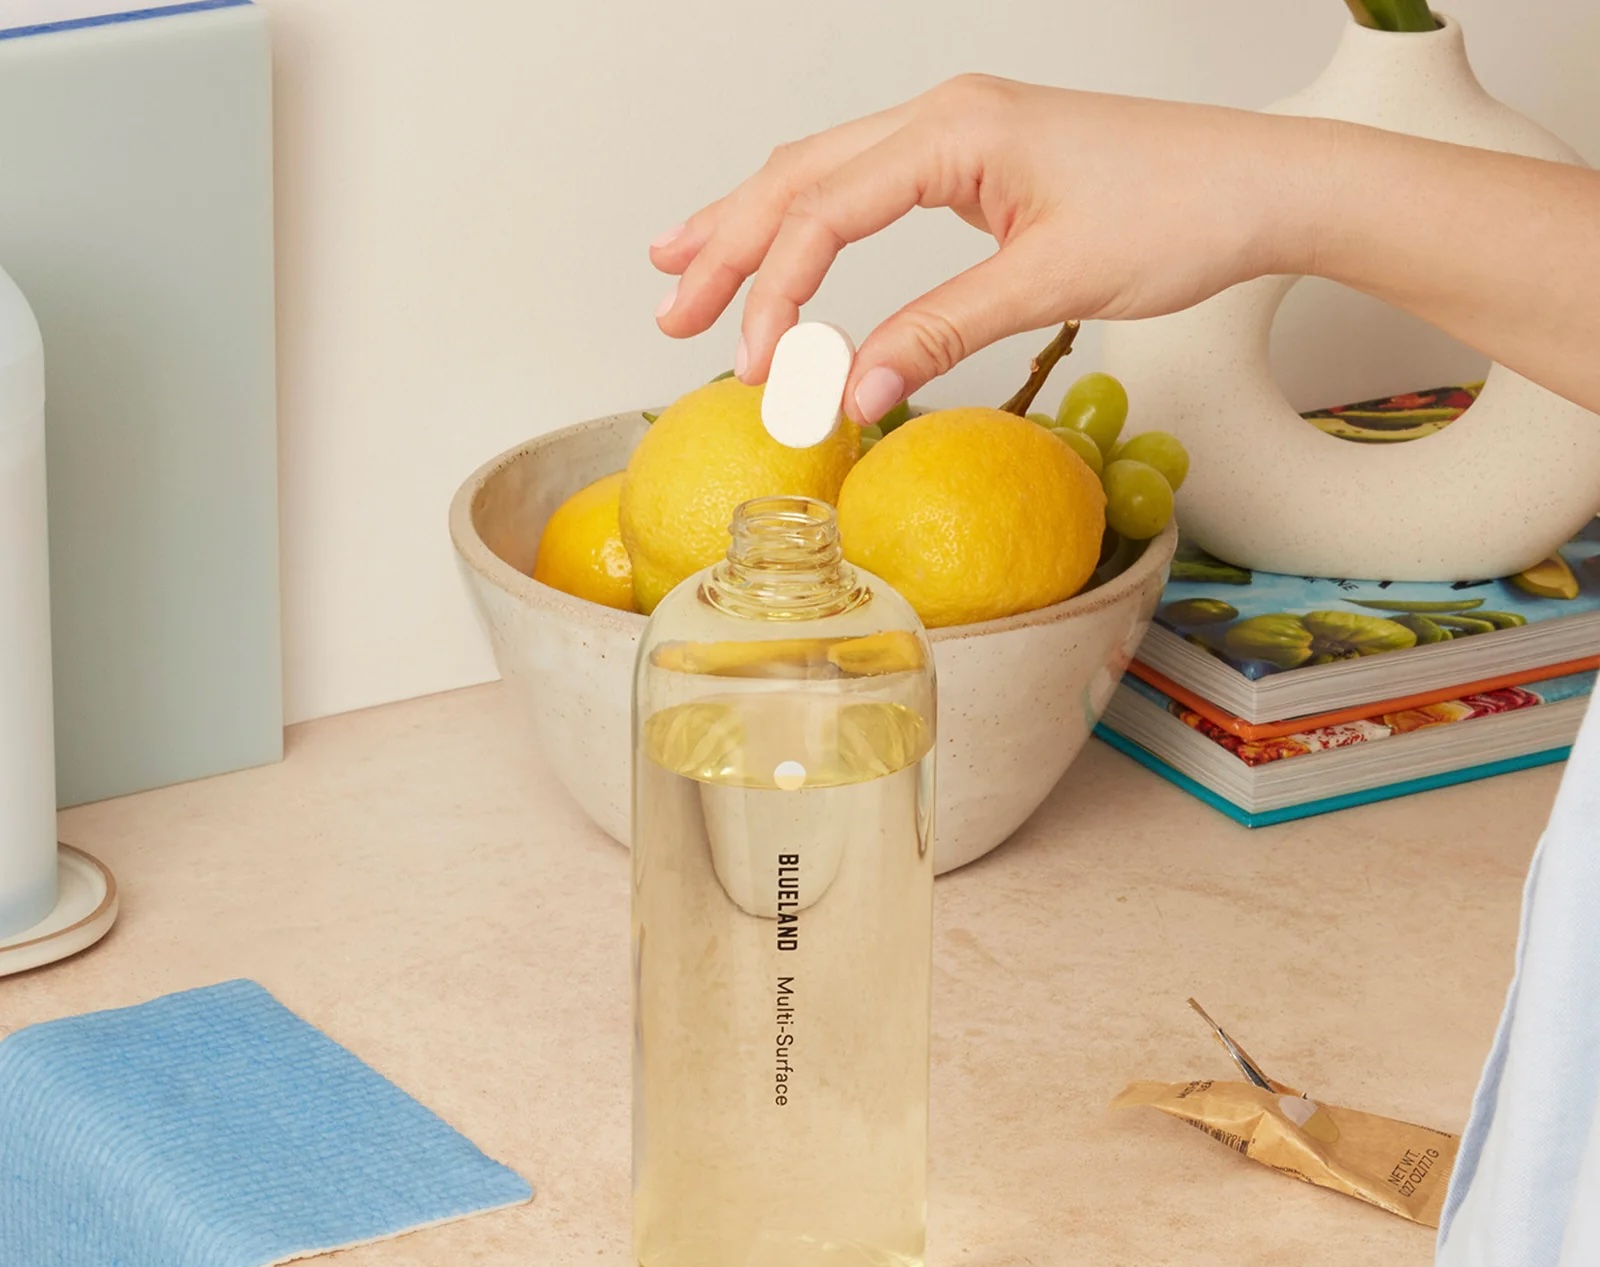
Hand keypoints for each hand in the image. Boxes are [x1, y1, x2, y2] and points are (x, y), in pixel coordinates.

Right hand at [648, 76, 1317, 421]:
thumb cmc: (1177, 214)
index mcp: (953, 130)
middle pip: (800, 176)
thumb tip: (851, 393)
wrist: (1259, 185)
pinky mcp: (976, 161)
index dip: (776, 294)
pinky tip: (784, 241)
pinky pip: (866, 182)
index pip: (825, 212)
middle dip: (728, 246)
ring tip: (684, 266)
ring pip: (824, 172)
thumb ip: (939, 332)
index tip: (756, 370)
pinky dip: (812, 219)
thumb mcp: (1049, 283)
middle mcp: (943, 117)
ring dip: (754, 225)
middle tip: (671, 309)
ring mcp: (957, 133)